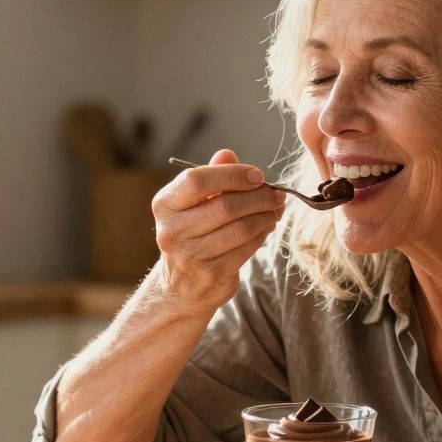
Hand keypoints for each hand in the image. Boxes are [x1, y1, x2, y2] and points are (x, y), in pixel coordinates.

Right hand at [150, 148, 286, 315]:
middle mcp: (172, 230)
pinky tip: (267, 226)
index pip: (197, 181)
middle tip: (277, 194)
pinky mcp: (211, 273)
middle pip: (225, 206)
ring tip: (275, 209)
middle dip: (258, 197)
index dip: (232, 175)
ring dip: (265, 216)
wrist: (182, 286)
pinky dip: (262, 234)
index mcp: (165, 205)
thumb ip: (211, 178)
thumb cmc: (192, 235)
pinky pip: (246, 248)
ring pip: (240, 228)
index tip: (257, 176)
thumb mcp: (195, 204)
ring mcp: (190, 255)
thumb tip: (227, 154)